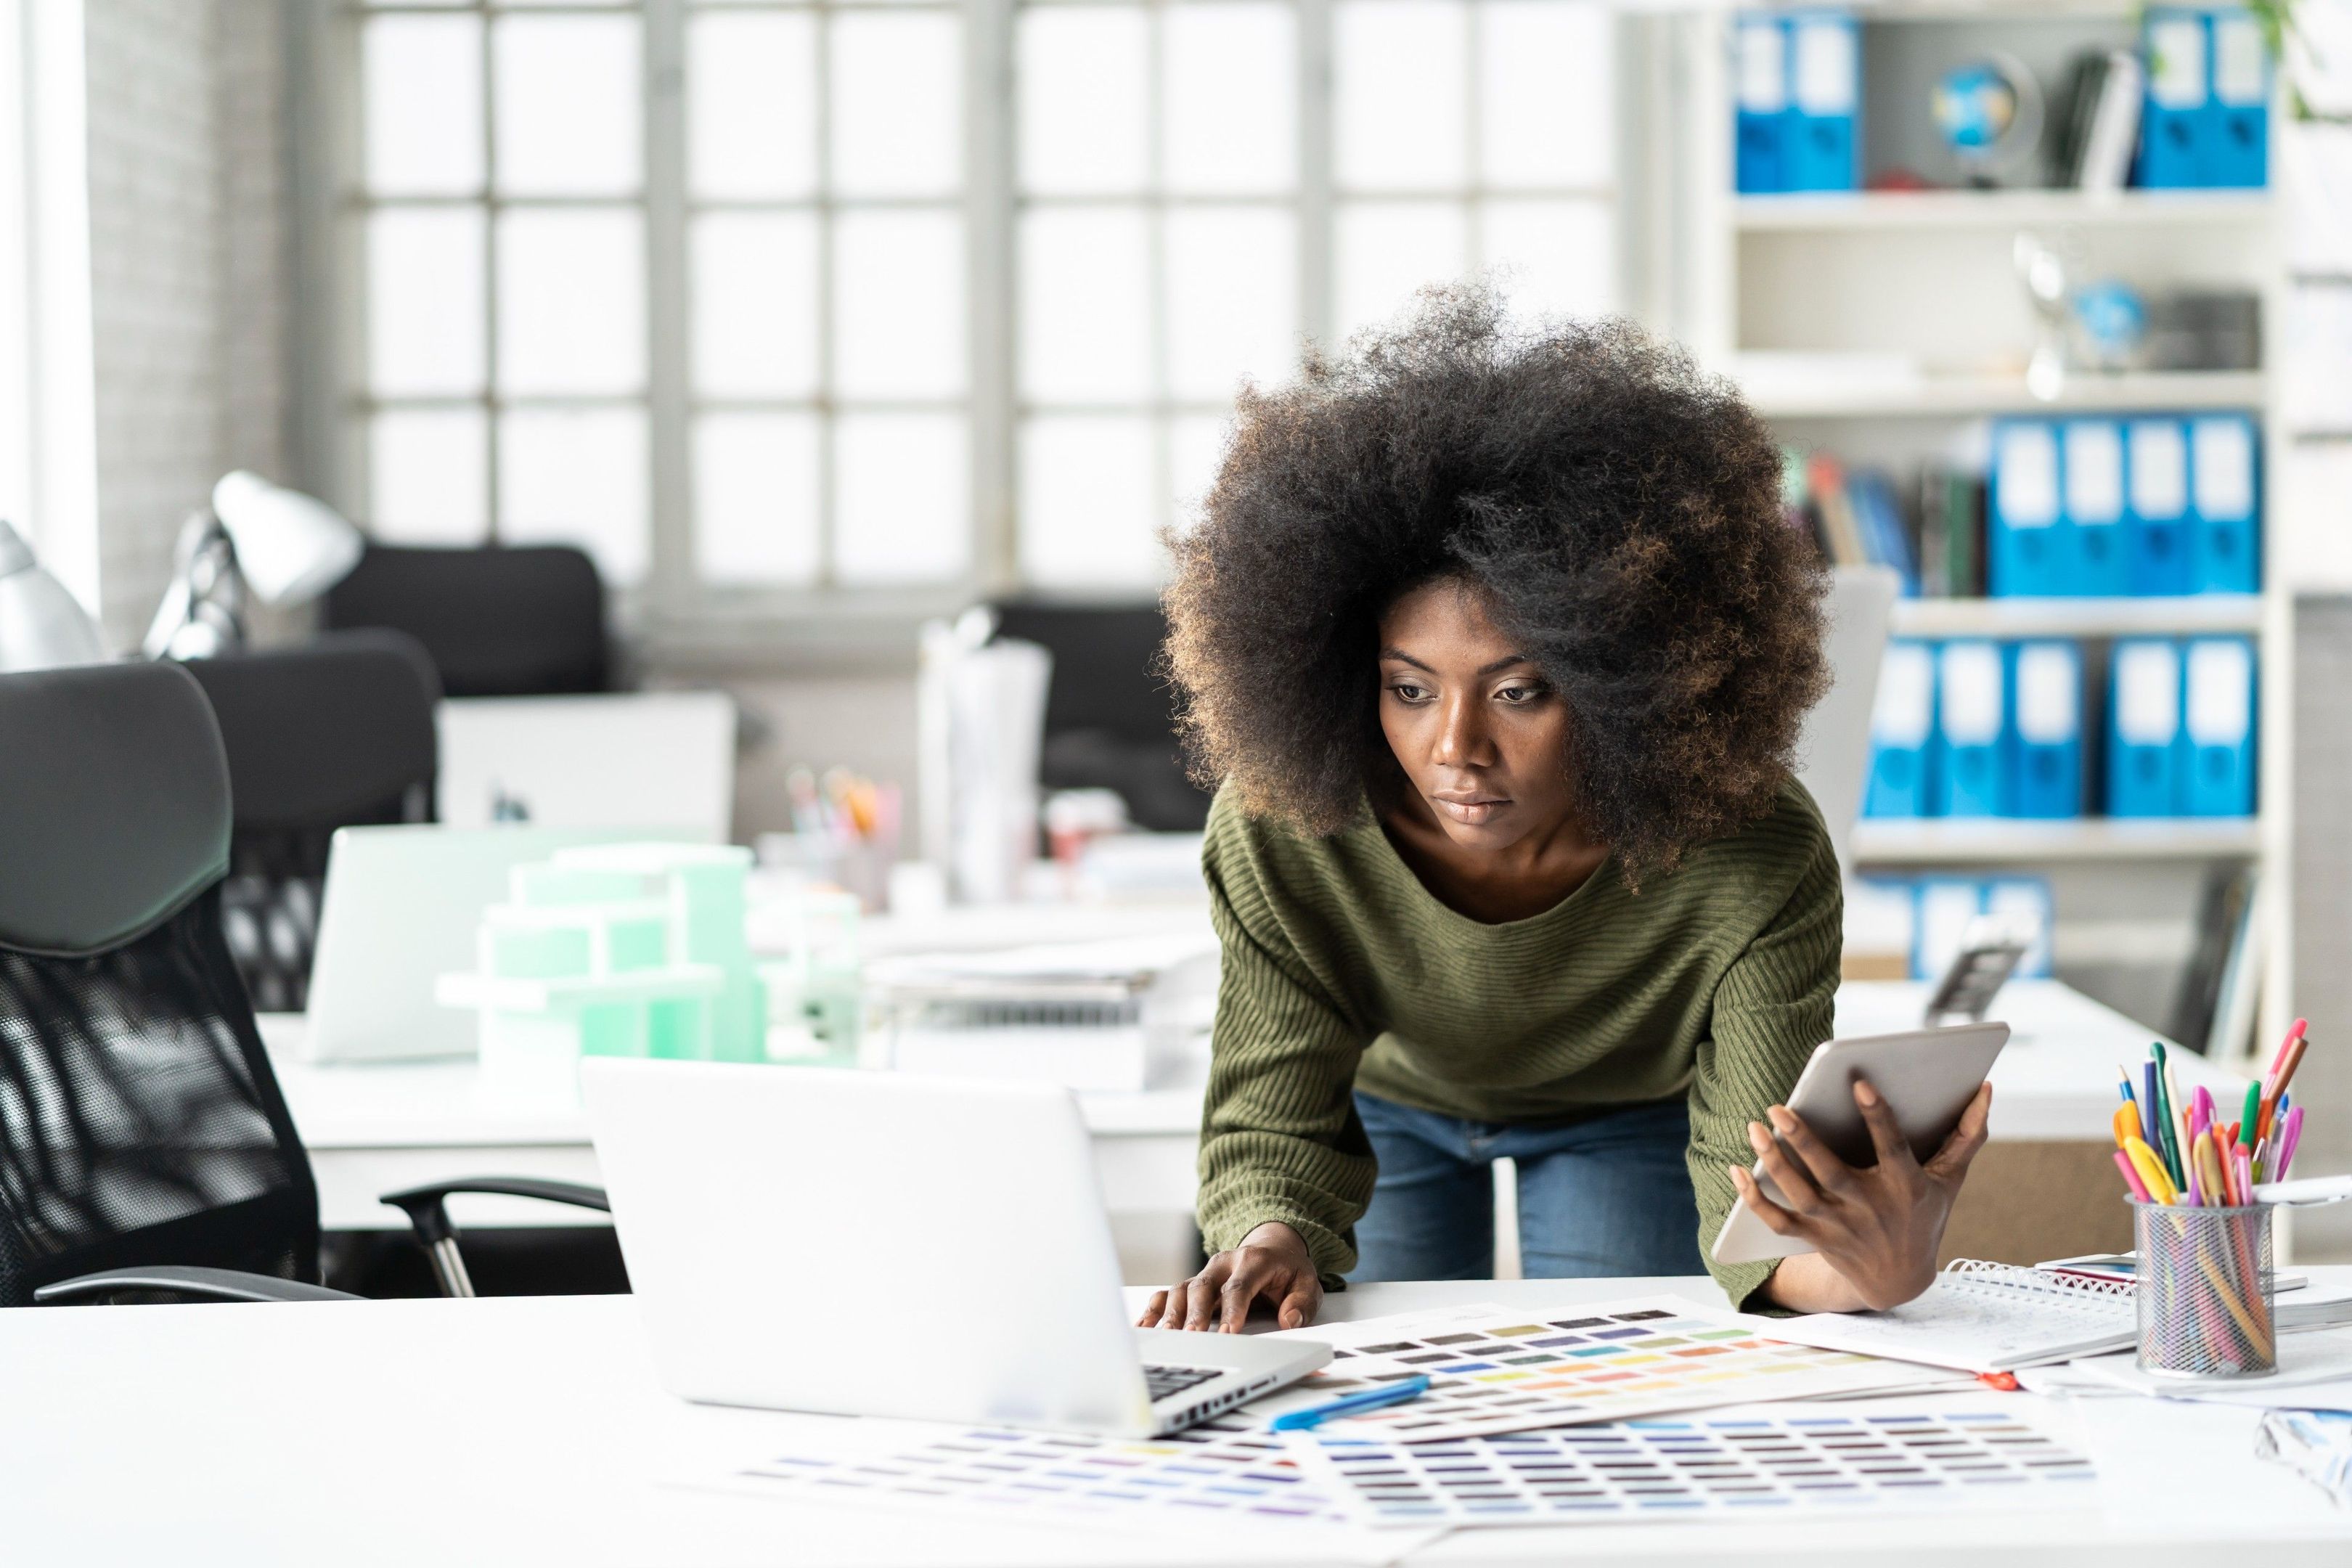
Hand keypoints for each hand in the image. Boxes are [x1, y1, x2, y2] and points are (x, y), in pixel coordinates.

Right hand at [1138, 1221, 1322, 1333]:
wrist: (1273, 1248)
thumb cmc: (1288, 1271)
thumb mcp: (1308, 1283)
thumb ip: (1302, 1303)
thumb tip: (1289, 1320)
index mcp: (1253, 1260)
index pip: (1239, 1286)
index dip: (1232, 1309)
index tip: (1228, 1335)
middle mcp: (1223, 1263)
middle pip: (1203, 1286)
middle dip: (1196, 1313)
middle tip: (1191, 1338)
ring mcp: (1205, 1273)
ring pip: (1182, 1289)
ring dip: (1172, 1314)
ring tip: (1166, 1337)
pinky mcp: (1193, 1284)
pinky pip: (1168, 1293)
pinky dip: (1154, 1310)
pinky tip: (1144, 1328)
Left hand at [1730, 1078, 1991, 1312]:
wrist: (1900, 1281)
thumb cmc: (1925, 1215)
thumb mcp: (1951, 1180)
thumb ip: (1967, 1135)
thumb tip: (1987, 1088)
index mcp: (1904, 1187)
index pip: (1891, 1148)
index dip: (1878, 1116)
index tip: (1860, 1084)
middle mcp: (1869, 1208)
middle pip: (1830, 1172)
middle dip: (1803, 1140)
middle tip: (1779, 1107)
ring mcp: (1838, 1225)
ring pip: (1799, 1193)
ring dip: (1773, 1162)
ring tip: (1756, 1126)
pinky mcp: (1814, 1238)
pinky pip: (1777, 1220)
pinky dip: (1753, 1199)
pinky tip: (1736, 1170)